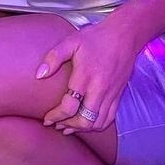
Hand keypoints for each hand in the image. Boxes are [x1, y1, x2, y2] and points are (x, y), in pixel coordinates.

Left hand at [35, 20, 141, 134]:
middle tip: (57, 125)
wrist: (124, 35)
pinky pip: (109, 118)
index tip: (47, 119)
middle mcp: (99, 89)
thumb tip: (39, 75)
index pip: (69, 107)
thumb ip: (53, 58)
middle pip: (84, 120)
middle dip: (68, 126)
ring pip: (97, 123)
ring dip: (82, 128)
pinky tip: (87, 123)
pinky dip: (97, 125)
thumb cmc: (96, 38)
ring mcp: (111, 94)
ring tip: (69, 127)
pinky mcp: (118, 95)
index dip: (56, 116)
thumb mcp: (71, 42)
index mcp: (85, 77)